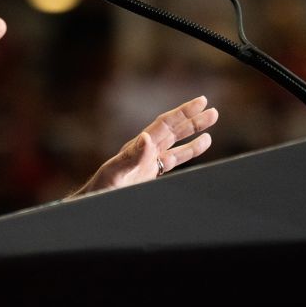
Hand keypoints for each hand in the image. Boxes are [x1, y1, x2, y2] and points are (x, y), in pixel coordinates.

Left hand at [70, 95, 217, 196]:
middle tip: (213, 110)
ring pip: (176, 143)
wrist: (93, 204)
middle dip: (192, 120)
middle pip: (173, 130)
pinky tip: (201, 145)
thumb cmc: (100, 189)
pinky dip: (188, 152)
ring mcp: (149, 162)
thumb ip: (131, 156)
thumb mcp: (115, 172)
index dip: (183, 113)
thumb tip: (147, 136)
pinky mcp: (151, 174)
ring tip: (212, 123)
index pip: (165, 125)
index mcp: (139, 146)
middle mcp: (145, 150)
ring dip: (193, 133)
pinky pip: (174, 159)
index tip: (200, 102)